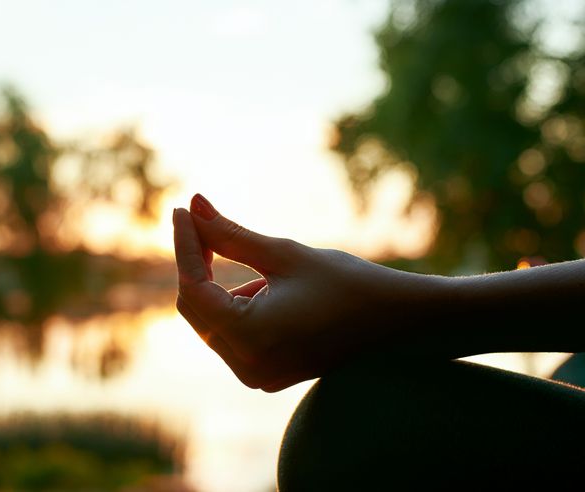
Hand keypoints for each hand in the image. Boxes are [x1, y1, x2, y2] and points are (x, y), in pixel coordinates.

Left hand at [173, 194, 451, 391]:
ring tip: (255, 259)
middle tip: (201, 219)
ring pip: (211, 322)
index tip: (183, 210)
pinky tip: (267, 284)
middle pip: (195, 309)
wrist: (400, 324)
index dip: (185, 246)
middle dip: (195, 263)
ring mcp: (256, 376)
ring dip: (218, 284)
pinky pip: (231, 335)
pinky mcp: (266, 374)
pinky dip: (235, 304)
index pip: (193, 289)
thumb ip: (230, 234)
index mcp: (251, 339)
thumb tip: (191, 205)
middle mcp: (247, 367)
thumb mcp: (284, 255)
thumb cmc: (349, 284)